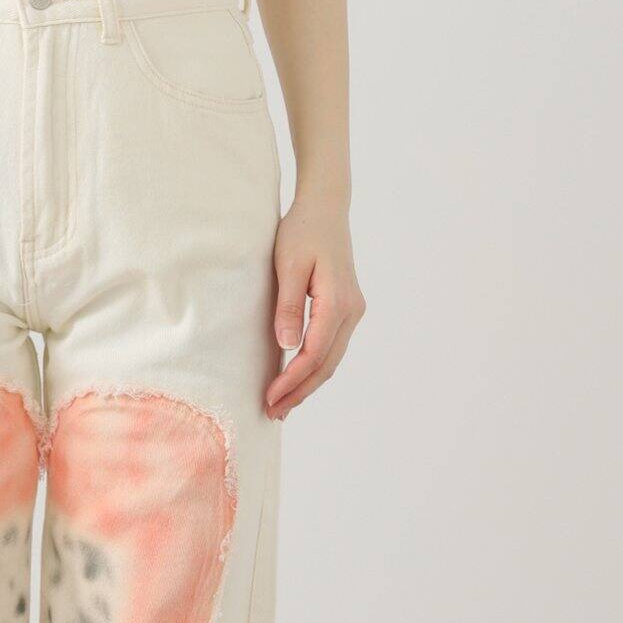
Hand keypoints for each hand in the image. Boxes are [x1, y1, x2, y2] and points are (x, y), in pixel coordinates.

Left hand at [265, 196, 365, 420]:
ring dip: (307, 385)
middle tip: (272, 413)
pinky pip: (330, 349)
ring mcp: (352, 312)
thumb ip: (288, 306)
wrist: (324, 209)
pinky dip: (313, 369)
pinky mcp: (346, 310)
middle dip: (300, 392)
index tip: (269, 397)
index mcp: (338, 302)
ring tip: (282, 405)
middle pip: (327, 365)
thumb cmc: (302, 232)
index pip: (314, 354)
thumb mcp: (289, 266)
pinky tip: (296, 380)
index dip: (292, 380)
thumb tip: (287, 346)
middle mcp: (352, 311)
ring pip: (331, 360)